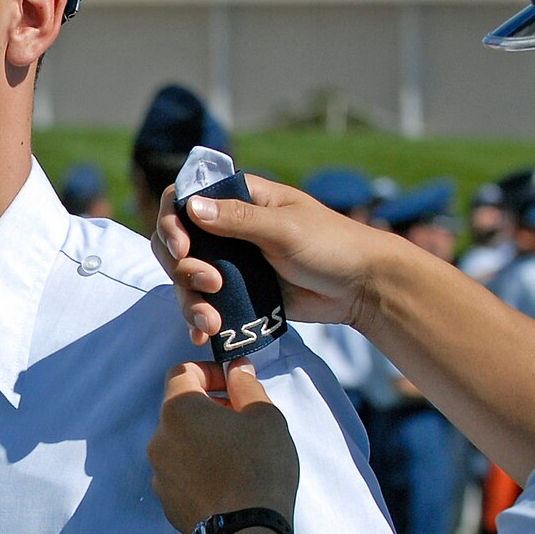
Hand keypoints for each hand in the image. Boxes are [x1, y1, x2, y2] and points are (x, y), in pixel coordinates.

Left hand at [148, 358, 300, 533]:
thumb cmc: (259, 467)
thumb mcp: (264, 416)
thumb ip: (246, 385)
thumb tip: (237, 370)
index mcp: (178, 410)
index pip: (182, 372)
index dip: (209, 372)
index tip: (233, 384)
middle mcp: (158, 439)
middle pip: (180, 411)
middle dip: (209, 408)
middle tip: (242, 420)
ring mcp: (159, 473)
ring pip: (179, 444)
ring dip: (203, 441)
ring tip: (237, 456)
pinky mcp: (166, 502)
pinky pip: (180, 474)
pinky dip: (198, 470)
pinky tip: (226, 483)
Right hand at [151, 175, 392, 346]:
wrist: (361, 287)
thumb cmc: (331, 244)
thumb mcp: (284, 228)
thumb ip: (238, 219)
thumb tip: (192, 207)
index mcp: (240, 199)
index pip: (186, 198)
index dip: (173, 220)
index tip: (182, 245)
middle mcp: (228, 228)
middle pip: (177, 242)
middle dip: (182, 267)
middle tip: (210, 283)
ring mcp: (232, 263)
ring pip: (187, 279)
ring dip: (189, 300)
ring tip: (209, 322)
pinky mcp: (240, 294)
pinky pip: (207, 304)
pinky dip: (200, 319)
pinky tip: (203, 334)